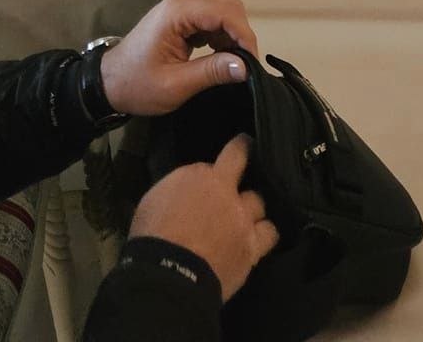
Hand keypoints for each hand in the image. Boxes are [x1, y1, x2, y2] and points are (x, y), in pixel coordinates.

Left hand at [99, 0, 257, 117]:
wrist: (109, 82)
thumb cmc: (138, 85)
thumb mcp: (175, 85)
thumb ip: (211, 72)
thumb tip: (245, 67)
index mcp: (178, 11)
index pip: (225, 13)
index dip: (244, 36)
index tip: (254, 65)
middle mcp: (183, 0)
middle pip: (228, 6)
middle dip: (241, 34)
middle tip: (247, 66)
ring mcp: (182, 6)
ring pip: (223, 11)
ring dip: (233, 35)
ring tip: (236, 64)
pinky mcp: (183, 16)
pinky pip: (213, 19)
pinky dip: (223, 36)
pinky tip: (223, 58)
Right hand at [128, 135, 276, 303]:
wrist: (170, 273)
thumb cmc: (153, 236)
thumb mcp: (154, 200)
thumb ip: (176, 189)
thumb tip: (183, 193)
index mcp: (199, 176)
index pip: (221, 157)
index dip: (228, 154)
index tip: (235, 150)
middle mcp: (226, 192)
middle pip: (244, 170)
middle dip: (243, 168)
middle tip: (245, 167)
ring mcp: (242, 219)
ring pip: (260, 204)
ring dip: (253, 209)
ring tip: (250, 215)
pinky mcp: (252, 247)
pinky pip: (269, 235)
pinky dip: (264, 234)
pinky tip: (260, 237)